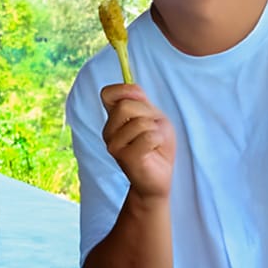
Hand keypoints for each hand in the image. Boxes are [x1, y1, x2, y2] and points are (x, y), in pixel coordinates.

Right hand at [99, 83, 174, 200]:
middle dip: (148, 114)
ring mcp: (114, 145)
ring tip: (154, 143)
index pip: (108, 93)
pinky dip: (158, 141)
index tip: (141, 101)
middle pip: (125, 106)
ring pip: (140, 123)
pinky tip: (153, 150)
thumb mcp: (154, 117)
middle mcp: (109, 131)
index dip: (125, 91)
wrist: (158, 178)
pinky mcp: (125, 157)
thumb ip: (142, 102)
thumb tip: (133, 90)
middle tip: (153, 129)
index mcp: (114, 118)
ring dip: (155, 131)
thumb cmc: (157, 147)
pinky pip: (148, 137)